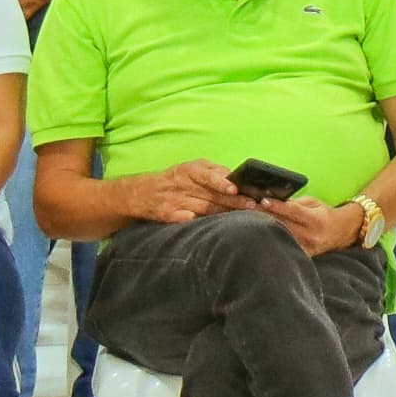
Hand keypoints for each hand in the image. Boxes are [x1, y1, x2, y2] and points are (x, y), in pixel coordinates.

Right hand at [127, 162, 241, 224]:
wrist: (142, 193)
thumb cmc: (175, 179)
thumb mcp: (192, 167)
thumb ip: (213, 171)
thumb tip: (234, 177)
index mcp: (189, 170)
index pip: (208, 175)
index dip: (221, 182)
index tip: (235, 189)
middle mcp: (183, 185)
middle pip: (211, 195)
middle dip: (233, 202)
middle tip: (253, 206)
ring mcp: (175, 202)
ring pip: (204, 210)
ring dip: (224, 214)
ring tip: (244, 217)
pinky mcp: (169, 217)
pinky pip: (187, 221)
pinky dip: (199, 223)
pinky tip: (215, 228)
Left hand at [257, 194, 350, 255]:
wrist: (340, 232)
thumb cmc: (324, 214)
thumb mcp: (313, 203)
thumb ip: (295, 203)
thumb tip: (273, 201)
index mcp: (316, 219)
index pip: (293, 211)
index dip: (277, 206)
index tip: (262, 201)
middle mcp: (311, 235)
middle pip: (283, 225)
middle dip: (265, 216)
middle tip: (248, 208)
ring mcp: (306, 248)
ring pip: (280, 237)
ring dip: (264, 228)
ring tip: (249, 220)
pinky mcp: (302, 256)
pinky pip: (283, 247)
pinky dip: (272, 240)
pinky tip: (260, 235)